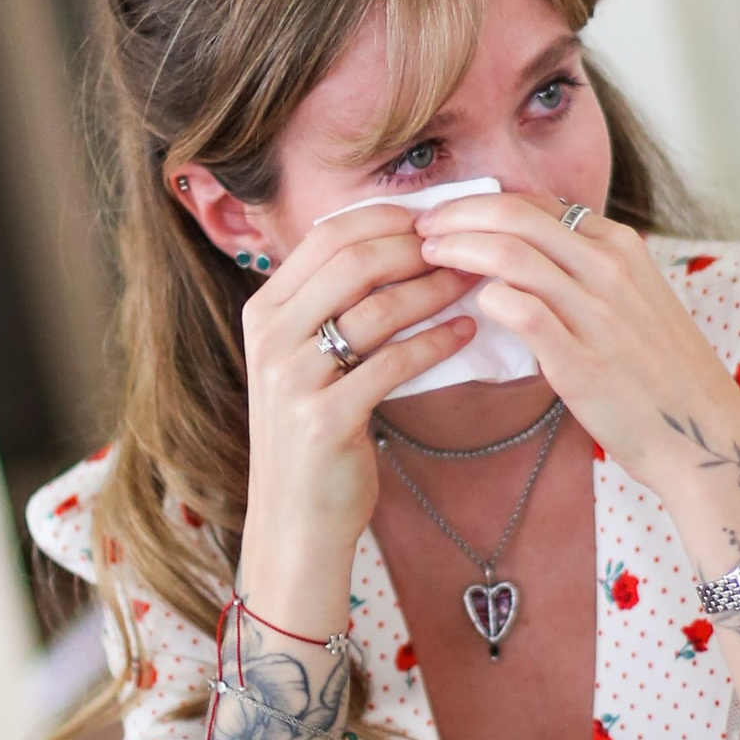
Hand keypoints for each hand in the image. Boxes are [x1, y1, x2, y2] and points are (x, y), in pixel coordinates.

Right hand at [234, 206, 479, 633]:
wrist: (296, 521)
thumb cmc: (316, 435)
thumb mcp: (308, 361)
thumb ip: (334, 306)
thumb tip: (399, 245)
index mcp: (264, 310)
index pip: (328, 234)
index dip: (389, 218)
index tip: (438, 218)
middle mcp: (270, 337)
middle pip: (353, 260)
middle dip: (418, 245)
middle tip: (467, 245)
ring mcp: (292, 378)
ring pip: (376, 308)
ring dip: (434, 289)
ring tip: (475, 282)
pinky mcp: (323, 419)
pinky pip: (391, 364)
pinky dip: (435, 342)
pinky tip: (466, 331)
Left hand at [412, 193, 739, 525]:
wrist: (703, 435)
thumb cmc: (662, 373)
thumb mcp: (634, 301)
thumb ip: (585, 272)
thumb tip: (523, 257)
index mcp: (621, 248)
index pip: (538, 203)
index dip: (484, 203)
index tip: (449, 215)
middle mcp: (610, 269)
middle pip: (515, 216)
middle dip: (458, 215)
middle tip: (422, 229)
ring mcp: (597, 312)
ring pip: (510, 255)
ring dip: (458, 251)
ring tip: (428, 260)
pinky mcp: (581, 360)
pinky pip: (520, 310)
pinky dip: (485, 299)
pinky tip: (468, 306)